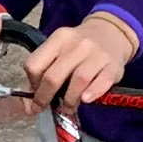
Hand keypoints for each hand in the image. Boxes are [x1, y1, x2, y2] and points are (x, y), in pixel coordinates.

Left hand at [21, 9, 141, 107]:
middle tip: (45, 108)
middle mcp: (78, 44)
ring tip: (68, 108)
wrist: (111, 34)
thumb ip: (43, 73)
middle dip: (45, 97)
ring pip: (79, 80)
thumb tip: (29, 107)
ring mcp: (97, 54)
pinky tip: (86, 99)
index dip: (32, 84)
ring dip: (70, 100)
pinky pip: (101, 83)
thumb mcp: (59, 50)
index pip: (34, 64)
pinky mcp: (113, 66)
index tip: (36, 93)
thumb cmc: (79, 47)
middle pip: (54, 76)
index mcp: (59, 38)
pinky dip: (92, 93)